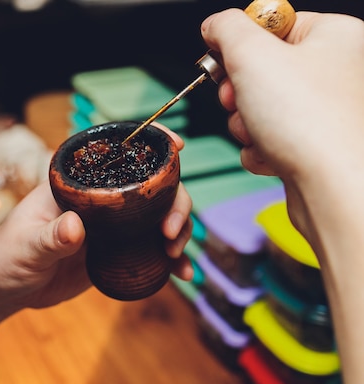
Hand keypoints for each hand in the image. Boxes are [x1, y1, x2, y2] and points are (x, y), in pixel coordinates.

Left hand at [0, 129, 192, 311]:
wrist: (3, 289)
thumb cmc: (5, 256)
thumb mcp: (25, 246)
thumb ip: (49, 238)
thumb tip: (75, 227)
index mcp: (75, 185)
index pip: (115, 154)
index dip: (150, 144)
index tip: (177, 147)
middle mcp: (97, 200)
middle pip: (149, 188)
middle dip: (175, 202)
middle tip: (170, 232)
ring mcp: (110, 227)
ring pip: (156, 217)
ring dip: (177, 230)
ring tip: (176, 254)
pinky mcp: (114, 253)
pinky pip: (149, 251)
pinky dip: (168, 262)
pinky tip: (181, 275)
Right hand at [201, 9, 363, 236]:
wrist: (334, 189)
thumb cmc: (310, 124)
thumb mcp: (251, 55)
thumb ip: (226, 29)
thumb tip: (215, 26)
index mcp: (335, 35)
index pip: (271, 24)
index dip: (238, 46)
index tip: (222, 62)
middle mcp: (338, 70)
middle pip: (262, 69)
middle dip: (239, 92)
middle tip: (237, 99)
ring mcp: (328, 110)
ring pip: (262, 107)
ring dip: (246, 124)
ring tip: (259, 133)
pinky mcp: (317, 144)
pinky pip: (272, 137)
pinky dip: (261, 148)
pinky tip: (271, 155)